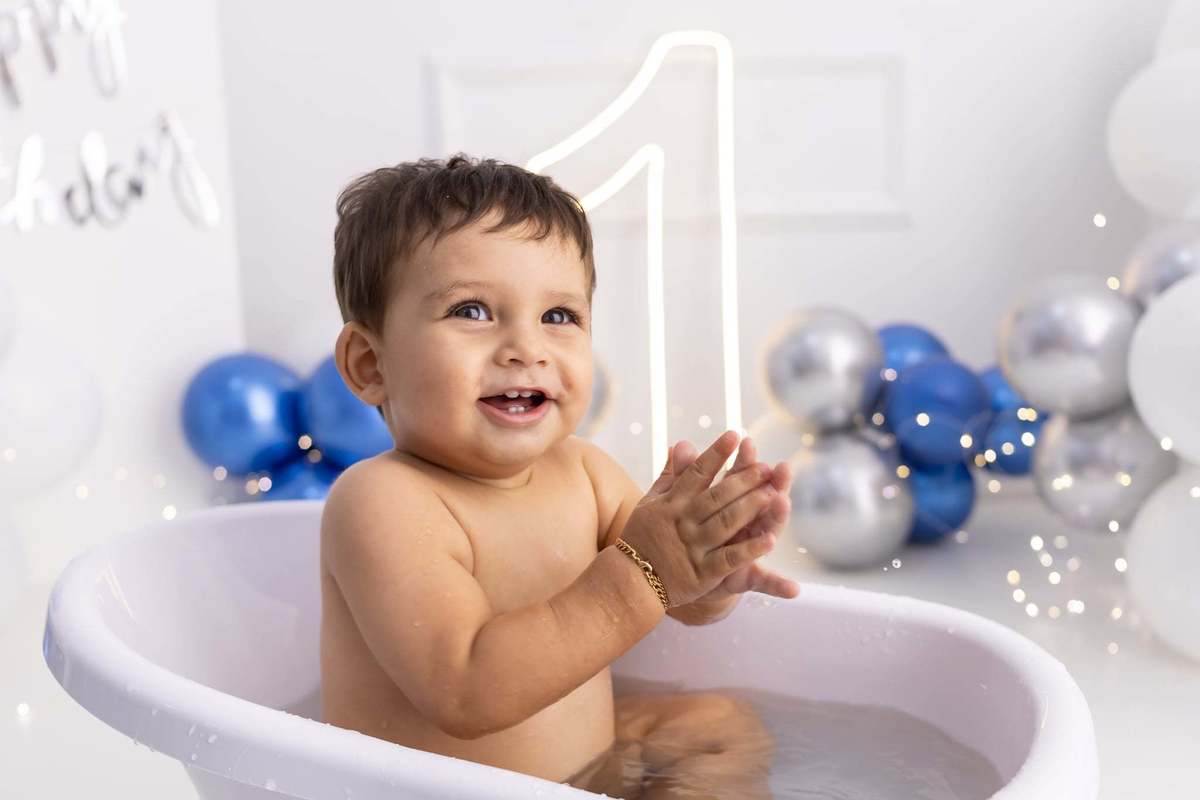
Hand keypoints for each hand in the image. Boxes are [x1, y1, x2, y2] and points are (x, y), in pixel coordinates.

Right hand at [618, 430, 782, 607]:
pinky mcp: (703, 573)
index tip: (734, 435)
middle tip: (765, 466)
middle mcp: (684, 522)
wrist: (629, 581)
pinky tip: (771, 540)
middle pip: (717, 496)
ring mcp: (694, 547)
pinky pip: (730, 559)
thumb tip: (681, 443)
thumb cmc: (641, 537)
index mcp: (672, 503)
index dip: (716, 453)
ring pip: (726, 523)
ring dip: (750, 508)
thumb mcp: (650, 503)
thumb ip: (670, 475)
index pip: (697, 473)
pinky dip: (750, 549)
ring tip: (773, 494)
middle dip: (743, 480)